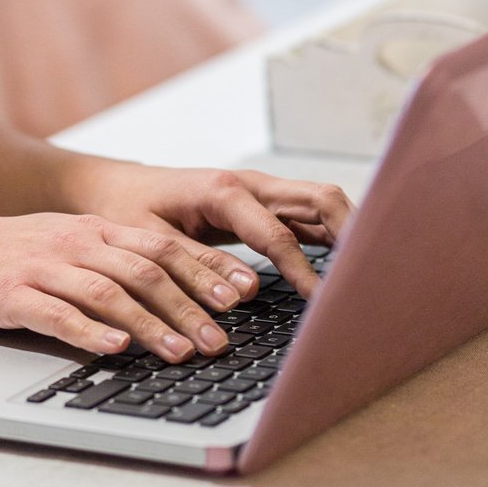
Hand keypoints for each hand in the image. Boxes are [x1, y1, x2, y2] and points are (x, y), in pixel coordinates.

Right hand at [0, 211, 281, 362]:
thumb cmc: (10, 257)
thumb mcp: (70, 248)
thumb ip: (118, 265)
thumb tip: (180, 296)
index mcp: (97, 231)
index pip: (166, 247)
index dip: (209, 271)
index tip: (246, 297)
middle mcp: (77, 244)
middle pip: (147, 271)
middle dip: (191, 306)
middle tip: (223, 339)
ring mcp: (44, 267)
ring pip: (109, 293)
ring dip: (151, 324)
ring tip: (182, 352)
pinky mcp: (12, 295)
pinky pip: (57, 313)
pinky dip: (90, 332)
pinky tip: (116, 349)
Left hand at [58, 160, 353, 299]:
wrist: (118, 188)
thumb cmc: (129, 212)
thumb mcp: (152, 244)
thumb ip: (197, 266)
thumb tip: (243, 293)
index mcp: (224, 191)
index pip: (280, 234)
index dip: (304, 270)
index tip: (322, 302)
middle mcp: (253, 184)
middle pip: (321, 200)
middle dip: (351, 234)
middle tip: (368, 278)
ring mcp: (263, 192)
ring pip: (323, 204)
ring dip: (350, 232)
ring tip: (369, 272)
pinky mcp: (266, 204)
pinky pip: (310, 216)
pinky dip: (333, 237)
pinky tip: (346, 265)